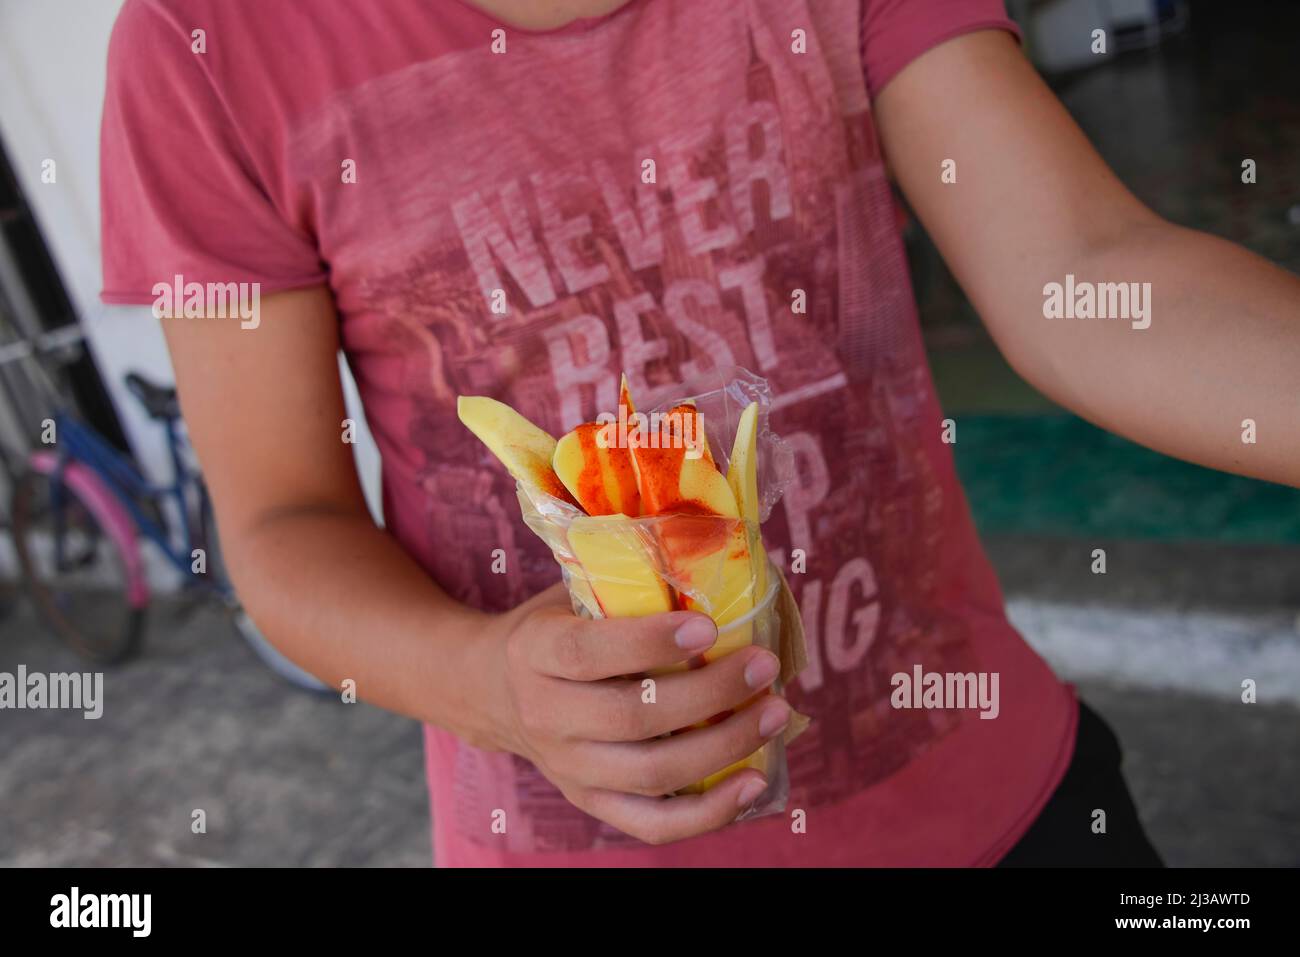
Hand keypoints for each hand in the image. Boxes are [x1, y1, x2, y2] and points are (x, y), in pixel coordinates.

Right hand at [474, 583, 790, 844]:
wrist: (492, 690)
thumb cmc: (554, 628)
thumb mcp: (570, 594)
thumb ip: (625, 584)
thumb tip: (715, 558)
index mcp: (535, 651)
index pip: (588, 652)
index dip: (650, 642)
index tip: (708, 626)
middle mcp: (546, 715)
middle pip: (632, 717)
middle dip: (710, 693)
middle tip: (764, 665)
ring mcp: (568, 768)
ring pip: (652, 773)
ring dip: (724, 746)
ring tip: (774, 712)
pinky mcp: (591, 802)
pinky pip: (653, 824)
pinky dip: (709, 812)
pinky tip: (755, 782)